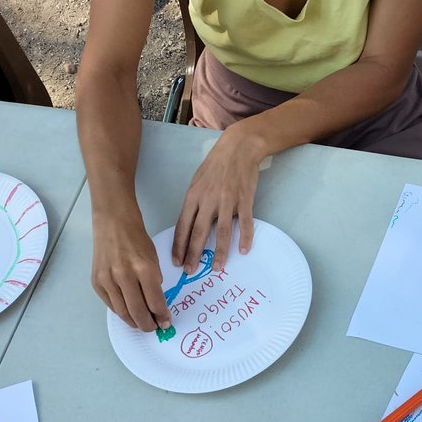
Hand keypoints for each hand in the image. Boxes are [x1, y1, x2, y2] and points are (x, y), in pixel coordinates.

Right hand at [91, 209, 170, 331]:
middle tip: (154, 328)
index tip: (166, 323)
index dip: (162, 317)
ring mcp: (107, 279)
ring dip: (134, 322)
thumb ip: (154, 283)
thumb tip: (156, 307)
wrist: (113, 224)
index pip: (155, 302)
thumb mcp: (154, 260)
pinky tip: (129, 313)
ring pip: (122, 312)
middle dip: (148, 325)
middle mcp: (123, 275)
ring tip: (143, 323)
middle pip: (138, 312)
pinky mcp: (96, 282)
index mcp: (143, 269)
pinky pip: (110, 305)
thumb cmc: (137, 240)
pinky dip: (121, 312)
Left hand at [171, 124, 263, 274]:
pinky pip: (245, 223)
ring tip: (216, 267)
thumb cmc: (216, 166)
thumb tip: (190, 225)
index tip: (176, 261)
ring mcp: (228, 201)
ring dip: (218, 251)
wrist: (238, 149)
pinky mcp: (245, 200)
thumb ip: (194, 204)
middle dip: (193, 254)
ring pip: (221, 231)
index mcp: (193, 196)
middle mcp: (208, 201)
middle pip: (198, 232)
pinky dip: (245, 238)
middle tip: (190, 271)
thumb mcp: (197, 182)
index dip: (179, 245)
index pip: (182, 226)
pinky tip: (243, 251)